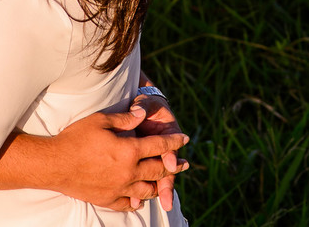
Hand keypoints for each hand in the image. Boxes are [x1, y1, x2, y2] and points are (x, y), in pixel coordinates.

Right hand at [43, 106, 187, 210]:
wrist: (53, 164)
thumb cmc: (75, 138)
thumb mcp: (101, 120)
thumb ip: (125, 118)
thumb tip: (142, 114)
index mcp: (129, 150)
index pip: (159, 145)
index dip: (173, 141)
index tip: (184, 139)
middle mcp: (128, 172)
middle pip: (157, 170)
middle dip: (173, 166)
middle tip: (184, 164)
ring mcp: (118, 188)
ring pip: (146, 190)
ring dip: (158, 186)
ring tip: (165, 183)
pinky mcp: (107, 199)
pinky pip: (127, 204)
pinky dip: (136, 202)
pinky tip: (140, 201)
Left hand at [132, 93, 187, 211]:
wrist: (137, 108)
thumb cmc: (142, 105)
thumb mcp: (144, 103)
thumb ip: (142, 107)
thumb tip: (139, 111)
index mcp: (168, 132)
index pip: (170, 146)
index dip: (170, 155)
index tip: (171, 164)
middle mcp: (164, 149)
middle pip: (167, 168)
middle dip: (167, 184)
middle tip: (167, 199)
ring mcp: (154, 158)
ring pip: (158, 177)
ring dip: (158, 192)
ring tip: (158, 205)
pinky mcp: (143, 164)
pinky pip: (144, 179)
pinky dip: (141, 191)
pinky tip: (136, 203)